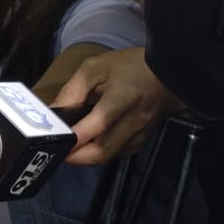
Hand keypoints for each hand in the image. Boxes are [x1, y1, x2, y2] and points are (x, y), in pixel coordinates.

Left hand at [54, 47, 179, 164]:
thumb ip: (73, 90)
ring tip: (70, 149)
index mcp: (121, 99)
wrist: (170, 71)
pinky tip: (91, 144)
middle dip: (77, 157)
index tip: (53, 140)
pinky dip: (103, 152)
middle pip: (103, 151)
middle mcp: (134, 121)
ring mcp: (141, 133)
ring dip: (88, 157)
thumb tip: (54, 111)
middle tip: (58, 151)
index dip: (74, 137)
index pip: (97, 125)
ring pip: (111, 155)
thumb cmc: (130, 65)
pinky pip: (120, 152)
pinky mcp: (145, 138)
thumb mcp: (96, 67)